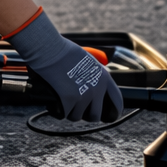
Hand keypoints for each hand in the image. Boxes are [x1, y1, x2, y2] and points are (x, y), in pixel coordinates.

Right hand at [7, 9, 122, 121]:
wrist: (50, 49)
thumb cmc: (64, 51)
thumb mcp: (88, 60)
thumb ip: (94, 76)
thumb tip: (94, 88)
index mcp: (104, 77)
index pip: (116, 101)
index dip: (113, 112)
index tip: (109, 116)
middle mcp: (96, 89)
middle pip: (95, 115)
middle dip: (85, 114)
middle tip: (75, 107)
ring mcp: (83, 96)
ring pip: (76, 116)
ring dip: (69, 110)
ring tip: (61, 96)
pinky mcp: (69, 101)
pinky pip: (63, 114)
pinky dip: (57, 109)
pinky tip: (54, 98)